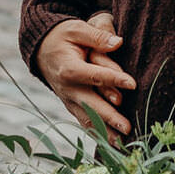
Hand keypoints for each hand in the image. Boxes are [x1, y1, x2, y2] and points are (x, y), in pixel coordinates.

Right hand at [36, 12, 136, 138]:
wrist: (41, 49)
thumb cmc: (62, 36)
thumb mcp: (76, 29)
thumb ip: (97, 37)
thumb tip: (118, 43)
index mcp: (69, 69)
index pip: (94, 75)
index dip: (113, 79)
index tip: (133, 83)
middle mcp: (67, 88)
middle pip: (90, 104)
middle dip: (109, 117)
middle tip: (128, 127)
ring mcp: (68, 99)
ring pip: (87, 118)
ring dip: (104, 132)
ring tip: (122, 144)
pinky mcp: (70, 105)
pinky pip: (83, 121)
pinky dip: (96, 133)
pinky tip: (110, 143)